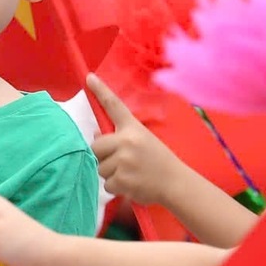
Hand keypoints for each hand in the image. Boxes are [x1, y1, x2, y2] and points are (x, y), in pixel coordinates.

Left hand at [86, 75, 188, 205]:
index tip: (89, 78)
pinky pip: (107, 184)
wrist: (176, 183)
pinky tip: (131, 184)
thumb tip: (96, 137)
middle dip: (103, 156)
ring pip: (100, 167)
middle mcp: (127, 141)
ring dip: (110, 173)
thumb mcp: (142, 141)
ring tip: (130, 173)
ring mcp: (124, 160)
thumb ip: (119, 138)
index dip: (100, 90)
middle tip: (121, 162)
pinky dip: (116, 187)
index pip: (114, 105)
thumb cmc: (157, 161)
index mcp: (133, 128)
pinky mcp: (122, 179)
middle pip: (95, 147)